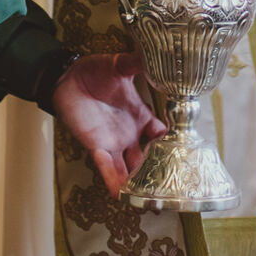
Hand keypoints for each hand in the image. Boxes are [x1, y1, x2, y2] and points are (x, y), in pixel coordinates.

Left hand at [52, 53, 168, 195]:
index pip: (163, 134)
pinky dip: (114, 182)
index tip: (188, 155)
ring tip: (153, 201)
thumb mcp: (120, 66)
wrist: (67, 78)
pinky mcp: (97, 147)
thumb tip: (160, 54)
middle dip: (160, 173)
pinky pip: (107, 169)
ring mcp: (114, 142)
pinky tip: (123, 196)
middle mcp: (131, 133)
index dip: (174, 144)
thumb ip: (138, 64)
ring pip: (131, 170)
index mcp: (141, 115)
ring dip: (140, 184)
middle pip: (150, 158)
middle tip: (175, 189)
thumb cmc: (94, 71)